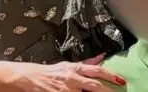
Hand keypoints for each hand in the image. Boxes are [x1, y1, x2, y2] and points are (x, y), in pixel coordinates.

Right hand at [7, 54, 125, 91]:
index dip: (110, 75)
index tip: (121, 80)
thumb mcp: (66, 66)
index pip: (96, 71)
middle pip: (93, 85)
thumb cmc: (47, 73)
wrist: (26, 79)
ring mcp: (65, 90)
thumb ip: (85, 64)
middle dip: (106, 91)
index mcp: (75, 69)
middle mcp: (71, 79)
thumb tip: (101, 58)